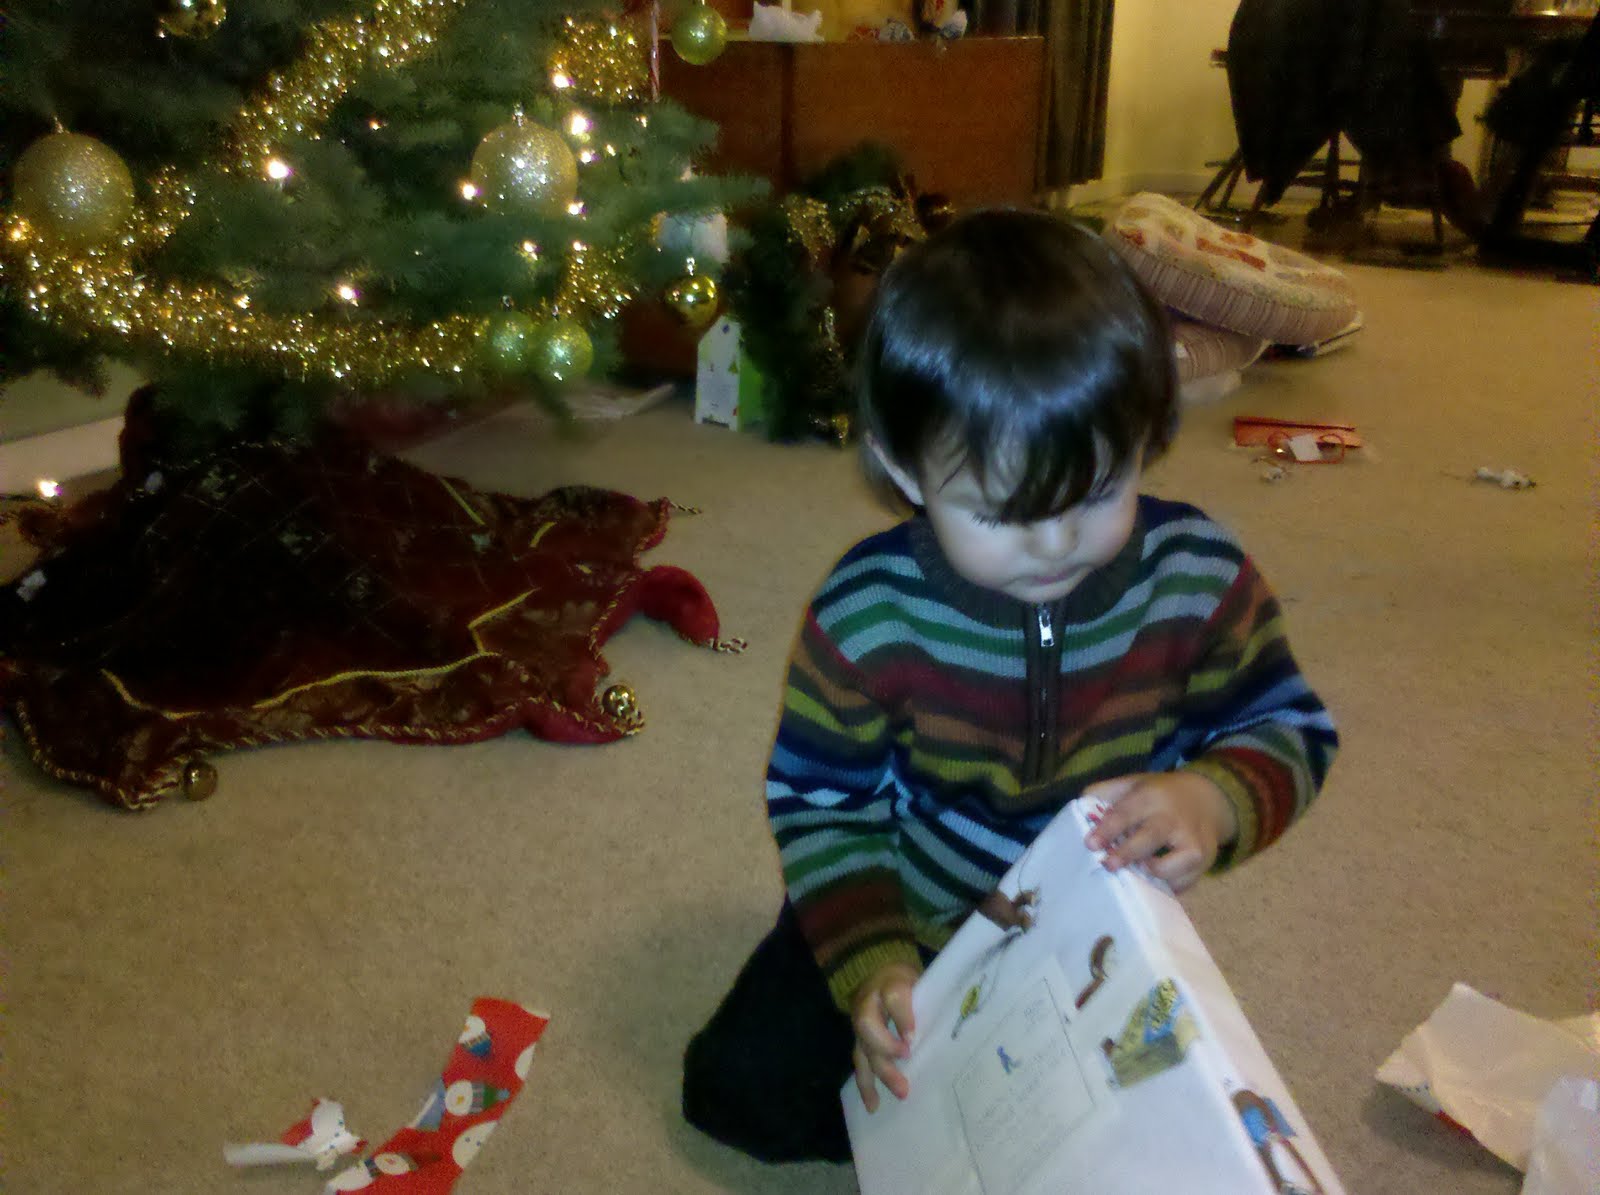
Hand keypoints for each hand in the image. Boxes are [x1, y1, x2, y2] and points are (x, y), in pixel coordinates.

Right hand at [850, 961, 920, 1111]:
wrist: (883, 973)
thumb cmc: (913, 982)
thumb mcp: (924, 982)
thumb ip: (932, 1001)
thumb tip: (955, 1028)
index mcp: (889, 982)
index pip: (893, 997)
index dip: (902, 1017)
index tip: (913, 1038)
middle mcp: (869, 1002)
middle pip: (869, 1025)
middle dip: (887, 1048)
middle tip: (908, 1061)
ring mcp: (859, 1022)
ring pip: (863, 1047)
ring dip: (881, 1072)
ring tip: (901, 1092)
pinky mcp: (858, 1039)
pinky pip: (859, 1062)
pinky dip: (866, 1085)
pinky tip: (873, 1105)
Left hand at [1081, 772, 1236, 893]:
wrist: (1207, 799)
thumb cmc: (1159, 796)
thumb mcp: (1133, 784)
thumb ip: (1106, 794)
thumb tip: (1081, 810)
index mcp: (1151, 796)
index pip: (1126, 812)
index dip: (1108, 829)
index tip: (1090, 844)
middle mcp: (1174, 818)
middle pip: (1152, 836)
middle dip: (1129, 852)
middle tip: (1108, 865)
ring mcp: (1194, 840)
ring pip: (1178, 863)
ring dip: (1156, 872)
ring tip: (1138, 873)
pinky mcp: (1205, 860)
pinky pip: (1186, 881)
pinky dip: (1170, 885)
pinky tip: (1155, 882)